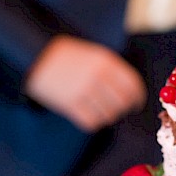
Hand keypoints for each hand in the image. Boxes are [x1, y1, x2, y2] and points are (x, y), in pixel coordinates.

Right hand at [24, 37, 145, 131]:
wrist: (37, 56)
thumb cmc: (67, 55)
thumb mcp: (93, 53)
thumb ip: (111, 68)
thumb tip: (128, 90)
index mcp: (106, 61)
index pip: (132, 85)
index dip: (137, 98)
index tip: (136, 104)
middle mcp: (97, 76)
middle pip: (123, 102)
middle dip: (124, 109)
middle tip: (119, 111)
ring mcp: (83, 91)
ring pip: (108, 114)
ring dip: (108, 116)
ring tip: (102, 112)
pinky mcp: (70, 104)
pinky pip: (91, 122)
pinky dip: (94, 123)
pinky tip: (90, 117)